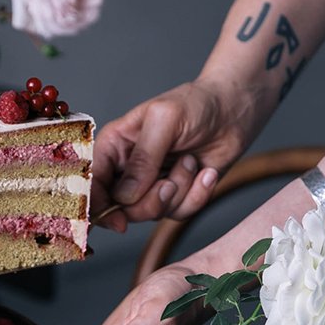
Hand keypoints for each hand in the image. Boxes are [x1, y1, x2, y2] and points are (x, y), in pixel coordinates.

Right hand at [90, 78, 249, 230]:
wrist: (233, 112)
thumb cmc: (196, 104)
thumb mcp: (165, 120)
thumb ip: (143, 157)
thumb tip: (125, 196)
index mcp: (113, 146)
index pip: (91, 183)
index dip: (97, 206)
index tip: (117, 219)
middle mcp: (127, 169)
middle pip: (120, 208)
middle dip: (149, 201)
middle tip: (168, 184)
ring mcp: (151, 185)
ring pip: (151, 212)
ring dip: (179, 190)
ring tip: (190, 162)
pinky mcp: (176, 195)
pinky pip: (179, 212)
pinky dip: (197, 195)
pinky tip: (205, 173)